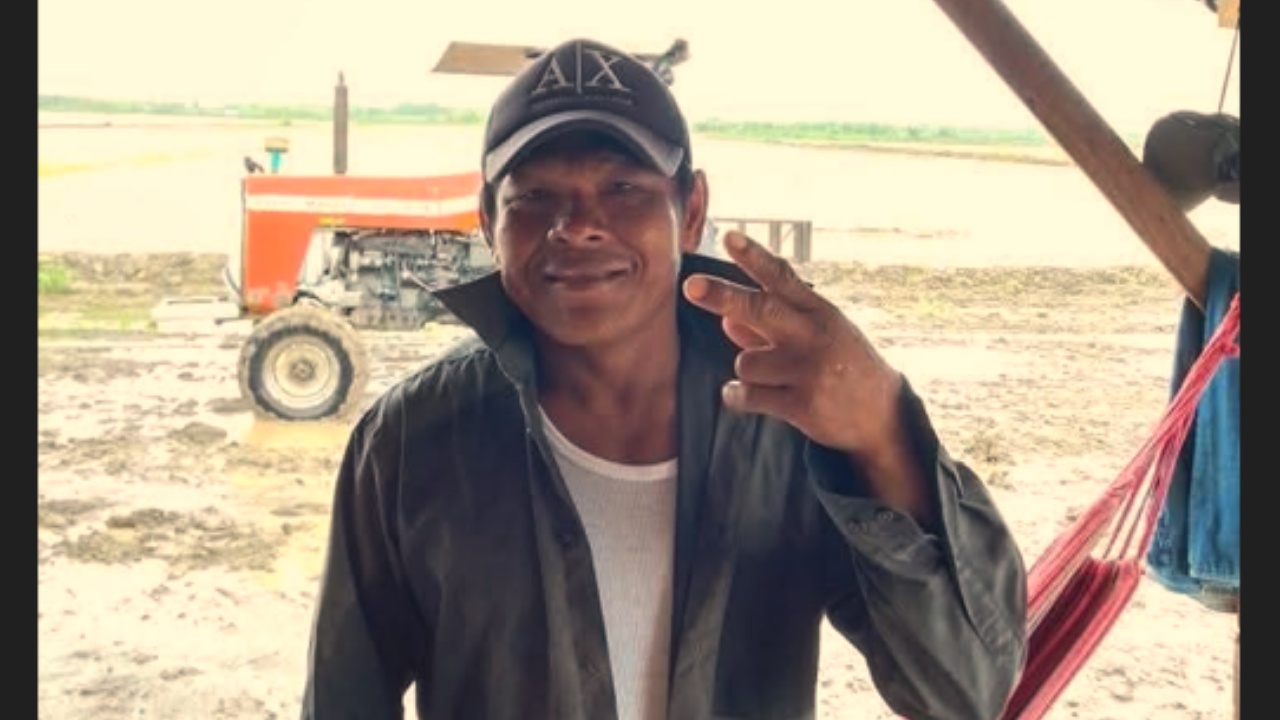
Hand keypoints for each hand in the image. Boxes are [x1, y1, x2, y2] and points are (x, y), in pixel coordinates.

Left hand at [682, 231, 904, 461]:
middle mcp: (813, 335)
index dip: (753, 257)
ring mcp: (808, 370)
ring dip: (747, 372)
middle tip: (690, 286)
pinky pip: (747, 395)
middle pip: (759, 310)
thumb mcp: (814, 337)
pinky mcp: (802, 404)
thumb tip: (725, 322)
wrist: (881, 414)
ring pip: (745, 362)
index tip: (729, 237)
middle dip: (722, 297)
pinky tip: (746, 397)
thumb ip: (769, 327)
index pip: (781, 278)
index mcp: (817, 311)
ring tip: (772, 380)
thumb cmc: (839, 365)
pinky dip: (738, 397)